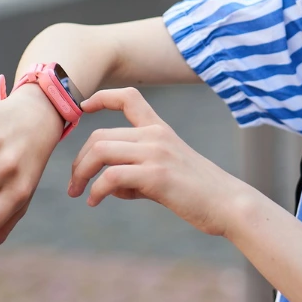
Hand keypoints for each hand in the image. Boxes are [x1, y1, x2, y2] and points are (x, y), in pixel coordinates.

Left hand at [68, 87, 250, 236]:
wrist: (227, 204)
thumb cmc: (197, 192)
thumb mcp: (164, 173)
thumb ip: (135, 172)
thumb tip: (107, 186)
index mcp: (160, 129)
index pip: (129, 98)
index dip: (102, 98)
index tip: (83, 107)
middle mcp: (156, 135)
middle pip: (99, 135)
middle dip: (79, 160)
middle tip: (74, 184)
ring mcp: (156, 153)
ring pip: (100, 150)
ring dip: (81, 173)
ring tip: (79, 193)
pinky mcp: (156, 175)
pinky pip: (111, 176)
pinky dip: (96, 190)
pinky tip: (94, 202)